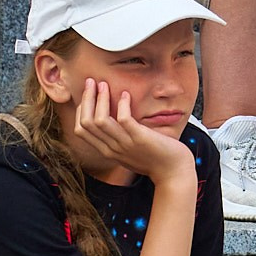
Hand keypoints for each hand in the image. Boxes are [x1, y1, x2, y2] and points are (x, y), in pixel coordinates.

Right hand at [72, 79, 193, 185]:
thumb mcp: (129, 151)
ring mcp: (125, 144)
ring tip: (104, 84)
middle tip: (91, 82)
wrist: (174, 173)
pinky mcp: (140, 139)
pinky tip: (126, 95)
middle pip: (86, 123)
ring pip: (100, 120)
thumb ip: (118, 139)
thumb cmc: (154, 159)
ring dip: (100, 99)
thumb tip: (112, 119)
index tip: (88, 94)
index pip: (81, 130)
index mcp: (107, 151)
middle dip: (86, 99)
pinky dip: (122, 104)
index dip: (81, 109)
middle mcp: (112, 149)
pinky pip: (123, 119)